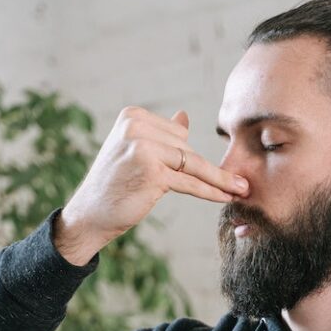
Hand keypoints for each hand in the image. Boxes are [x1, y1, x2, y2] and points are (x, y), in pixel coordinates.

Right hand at [59, 106, 248, 248]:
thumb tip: (184, 117)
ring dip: (218, 179)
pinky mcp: (153, 172)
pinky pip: (191, 182)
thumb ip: (160, 134)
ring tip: (240, 189)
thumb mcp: (134, 151)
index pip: (176, 133)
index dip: (187, 155)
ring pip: (193, 164)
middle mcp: (136, 127)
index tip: (212, 171)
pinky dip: (211, 190)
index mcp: (133, 116)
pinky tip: (227, 196)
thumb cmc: (114, 185)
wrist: (90, 214)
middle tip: (220, 186)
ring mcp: (144, 148)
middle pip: (186, 147)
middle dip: (198, 169)